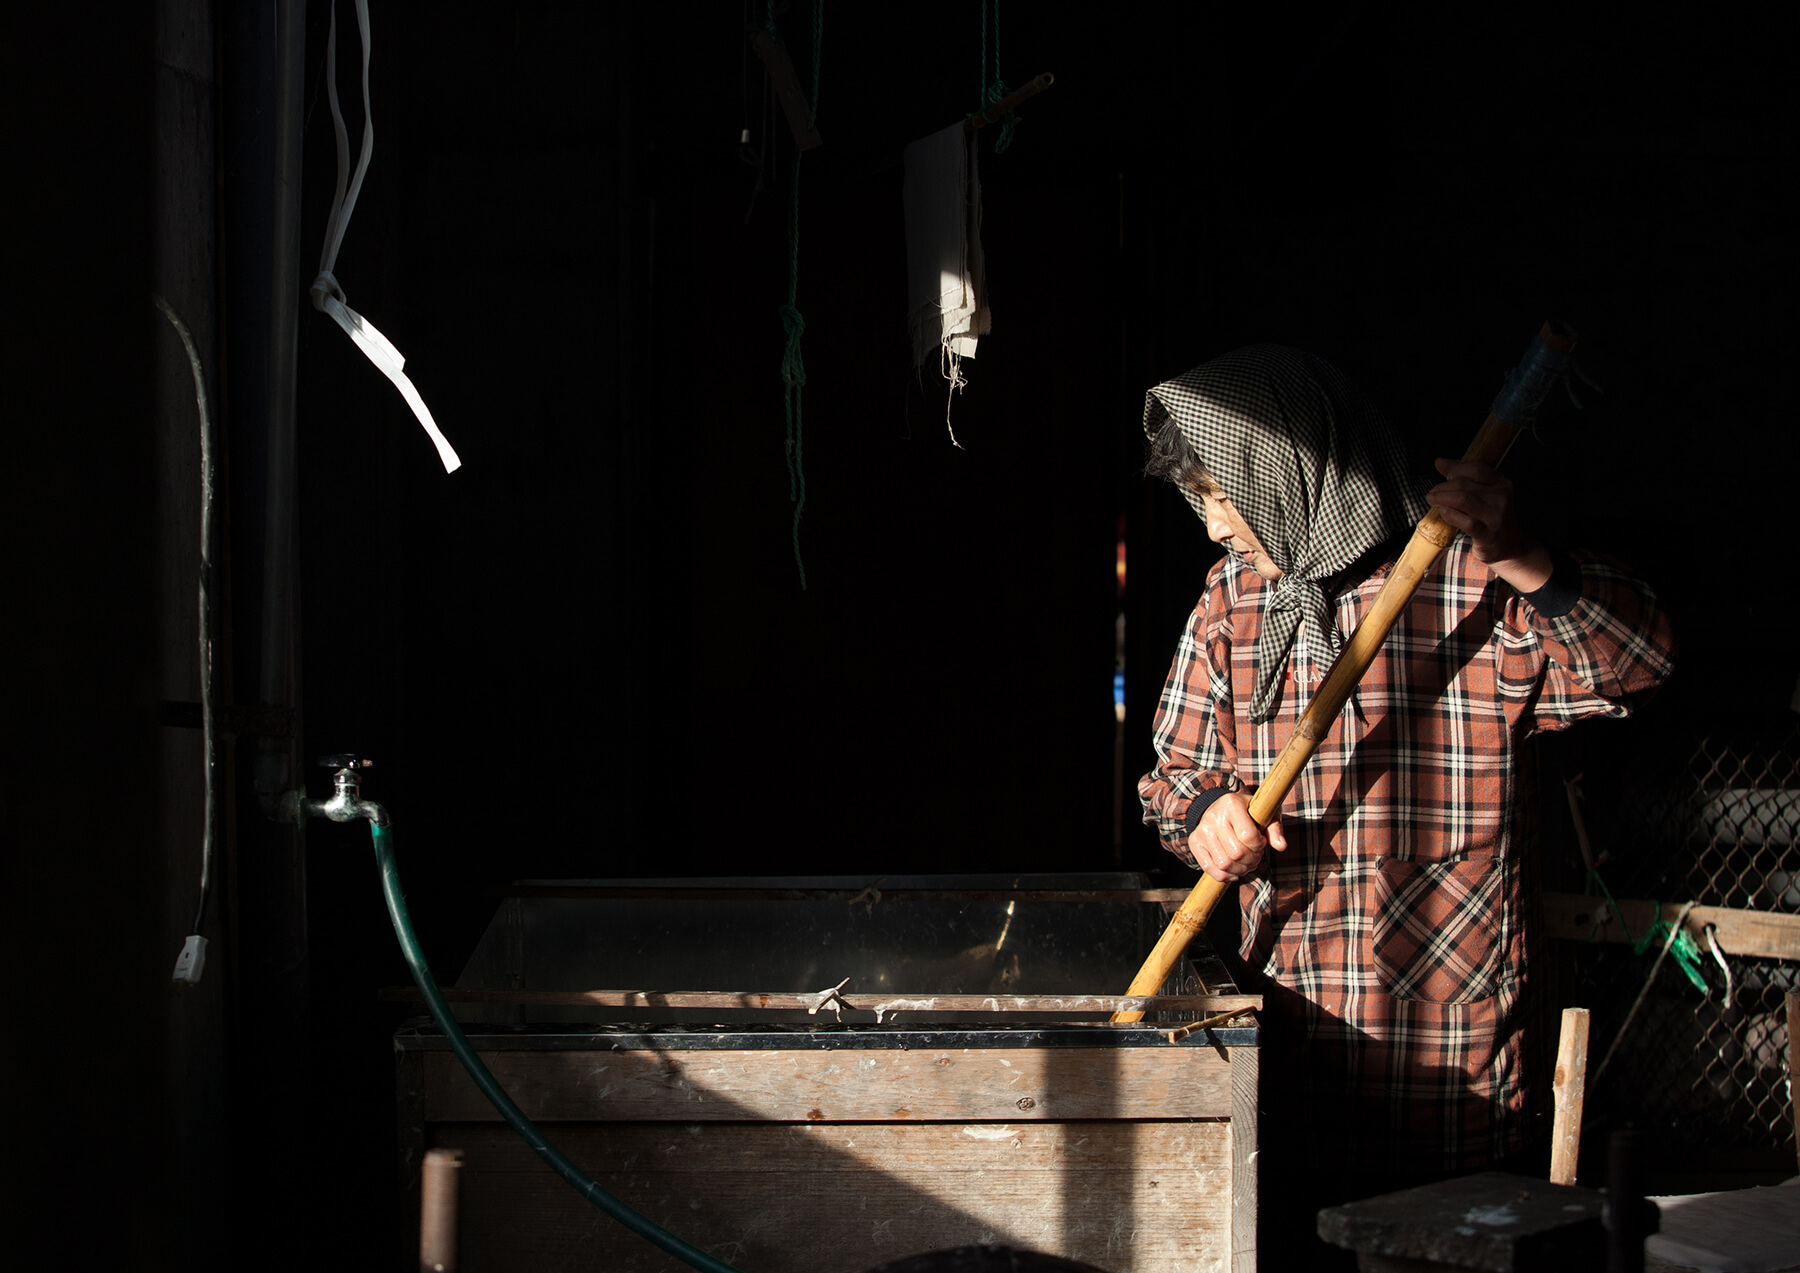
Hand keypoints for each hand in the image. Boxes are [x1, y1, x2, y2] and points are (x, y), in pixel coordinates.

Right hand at [1187, 792, 1286, 882]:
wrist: (1220, 807)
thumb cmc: (1248, 812)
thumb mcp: (1264, 813)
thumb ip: (1274, 829)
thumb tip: (1281, 846)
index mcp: (1231, 804)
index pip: (1248, 836)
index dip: (1259, 846)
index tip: (1261, 843)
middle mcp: (1213, 816)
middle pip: (1237, 853)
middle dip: (1252, 860)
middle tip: (1256, 856)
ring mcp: (1202, 831)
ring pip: (1224, 864)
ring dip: (1240, 870)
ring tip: (1246, 863)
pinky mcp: (1195, 843)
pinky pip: (1210, 869)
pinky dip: (1225, 876)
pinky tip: (1234, 871)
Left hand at [1427, 458, 1552, 591]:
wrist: (1509, 545)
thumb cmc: (1490, 516)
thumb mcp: (1483, 493)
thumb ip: (1463, 476)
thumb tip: (1439, 461)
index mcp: (1501, 483)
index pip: (1477, 468)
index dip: (1456, 469)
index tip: (1445, 474)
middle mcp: (1501, 497)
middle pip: (1464, 484)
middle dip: (1443, 486)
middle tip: (1433, 493)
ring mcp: (1495, 515)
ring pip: (1462, 499)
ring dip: (1441, 498)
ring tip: (1432, 499)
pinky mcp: (1487, 533)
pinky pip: (1465, 521)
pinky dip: (1449, 514)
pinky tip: (1443, 512)